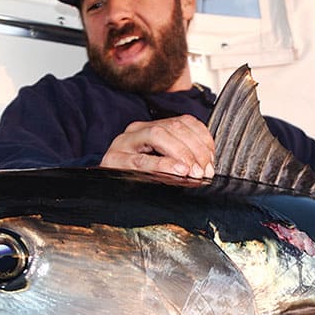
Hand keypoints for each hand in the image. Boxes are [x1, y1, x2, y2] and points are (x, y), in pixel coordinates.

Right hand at [100, 115, 214, 177]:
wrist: (102, 193)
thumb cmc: (135, 180)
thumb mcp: (161, 165)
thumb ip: (181, 159)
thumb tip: (207, 166)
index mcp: (150, 127)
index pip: (183, 121)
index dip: (202, 138)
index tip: (212, 159)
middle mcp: (136, 131)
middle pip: (172, 127)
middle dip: (195, 148)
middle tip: (205, 170)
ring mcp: (124, 144)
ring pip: (157, 135)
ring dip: (181, 153)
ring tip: (193, 171)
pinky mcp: (114, 161)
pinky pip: (142, 160)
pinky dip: (164, 164)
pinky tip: (178, 172)